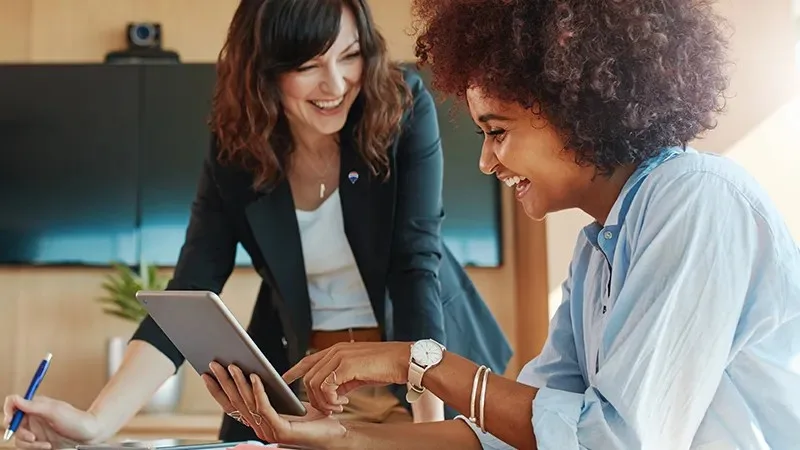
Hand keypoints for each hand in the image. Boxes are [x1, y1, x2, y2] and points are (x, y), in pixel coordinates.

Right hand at [2, 395, 100, 449]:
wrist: (91, 436)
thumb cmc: (77, 421)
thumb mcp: (55, 411)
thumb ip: (34, 406)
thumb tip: (14, 399)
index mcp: (35, 406)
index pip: (13, 405)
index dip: (8, 411)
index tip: (11, 421)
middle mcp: (33, 417)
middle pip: (13, 425)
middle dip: (20, 433)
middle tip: (32, 437)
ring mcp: (36, 430)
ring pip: (19, 439)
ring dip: (29, 444)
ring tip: (45, 444)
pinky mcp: (40, 442)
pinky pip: (28, 447)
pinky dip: (35, 448)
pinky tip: (48, 446)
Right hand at [202, 362, 344, 447]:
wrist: (335, 432)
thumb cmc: (314, 417)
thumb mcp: (286, 400)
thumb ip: (269, 392)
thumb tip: (252, 371)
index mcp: (259, 421)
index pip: (231, 405)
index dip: (217, 389)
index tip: (207, 373)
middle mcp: (259, 428)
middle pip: (235, 402)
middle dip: (223, 381)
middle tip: (214, 363)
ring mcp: (268, 431)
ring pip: (247, 403)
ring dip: (238, 383)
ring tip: (232, 365)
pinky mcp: (280, 430)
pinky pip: (264, 408)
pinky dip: (258, 391)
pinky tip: (255, 376)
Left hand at [282, 341, 410, 414]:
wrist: (404, 360)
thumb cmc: (385, 366)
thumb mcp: (358, 372)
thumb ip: (342, 379)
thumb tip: (332, 392)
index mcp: (337, 350)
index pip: (308, 359)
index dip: (294, 370)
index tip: (285, 379)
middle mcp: (335, 351)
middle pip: (308, 376)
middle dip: (314, 397)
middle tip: (330, 408)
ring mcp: (340, 356)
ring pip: (314, 383)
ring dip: (323, 401)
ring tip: (338, 407)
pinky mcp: (346, 365)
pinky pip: (326, 386)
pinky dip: (330, 399)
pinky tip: (343, 403)